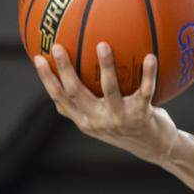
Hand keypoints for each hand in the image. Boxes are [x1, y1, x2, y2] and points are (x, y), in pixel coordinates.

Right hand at [34, 43, 177, 165]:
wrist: (156, 148)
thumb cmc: (126, 125)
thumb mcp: (102, 118)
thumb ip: (87, 101)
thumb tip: (69, 72)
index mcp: (85, 121)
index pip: (60, 99)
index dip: (47, 80)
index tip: (38, 58)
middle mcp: (99, 121)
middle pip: (76, 93)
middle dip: (65, 69)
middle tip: (58, 46)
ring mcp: (120, 119)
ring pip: (110, 90)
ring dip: (106, 66)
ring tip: (103, 44)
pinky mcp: (142, 117)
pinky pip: (146, 91)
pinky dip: (149, 74)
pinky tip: (150, 56)